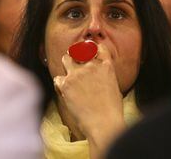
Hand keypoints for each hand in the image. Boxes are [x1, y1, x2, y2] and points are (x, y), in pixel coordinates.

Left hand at [54, 43, 125, 157]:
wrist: (103, 123)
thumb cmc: (111, 110)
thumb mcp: (113, 85)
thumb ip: (104, 74)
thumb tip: (97, 73)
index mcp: (106, 66)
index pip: (98, 47)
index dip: (92, 49)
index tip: (89, 52)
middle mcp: (91, 66)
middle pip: (79, 50)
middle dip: (77, 54)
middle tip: (75, 60)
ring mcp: (77, 73)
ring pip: (66, 58)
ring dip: (67, 63)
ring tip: (69, 73)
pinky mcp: (66, 84)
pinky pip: (57, 78)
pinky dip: (60, 84)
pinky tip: (65, 91)